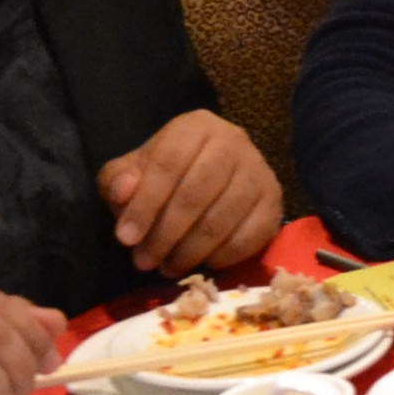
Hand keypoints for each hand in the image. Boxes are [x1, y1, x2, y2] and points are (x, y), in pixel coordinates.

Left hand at [100, 109, 282, 275]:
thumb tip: (123, 192)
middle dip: (165, 234)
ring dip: (189, 251)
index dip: (145, 204)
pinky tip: (201, 262)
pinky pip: (248, 237)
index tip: (125, 238)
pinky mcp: (274, 201)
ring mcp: (259, 171)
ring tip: (167, 268)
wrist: (212, 177)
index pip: (168, 163)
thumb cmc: (166, 176)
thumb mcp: (133, 172)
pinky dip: (221, 257)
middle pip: (196, 192)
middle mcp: (233, 141)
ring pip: (222, 219)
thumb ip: (118, 180)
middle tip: (144, 262)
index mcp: (195, 127)